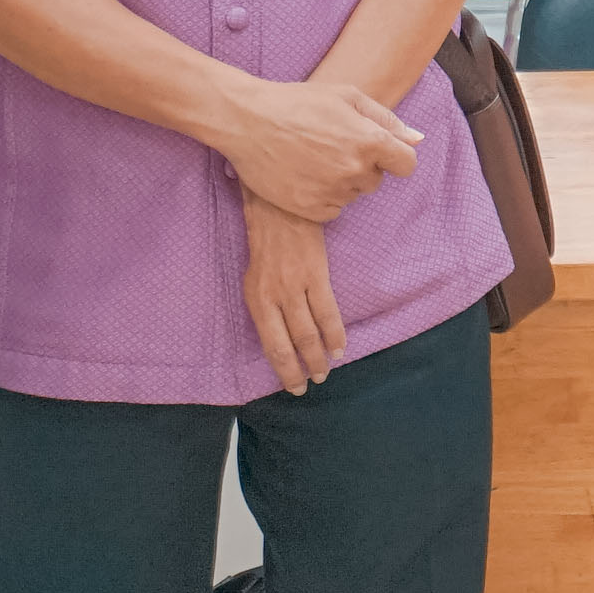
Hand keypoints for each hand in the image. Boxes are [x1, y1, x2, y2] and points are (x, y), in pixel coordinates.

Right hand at [210, 74, 419, 221]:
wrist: (247, 120)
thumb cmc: (297, 102)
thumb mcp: (346, 96)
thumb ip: (386, 119)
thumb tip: (417, 140)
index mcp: (370, 141)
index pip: (407, 164)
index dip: (394, 157)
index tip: (377, 151)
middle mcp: (355, 170)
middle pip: (376, 180)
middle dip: (362, 166)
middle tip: (332, 147)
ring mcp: (332, 192)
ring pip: (353, 195)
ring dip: (341, 182)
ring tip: (313, 159)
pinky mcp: (309, 209)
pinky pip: (332, 210)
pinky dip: (323, 198)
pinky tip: (304, 175)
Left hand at [243, 191, 347, 392]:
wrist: (278, 207)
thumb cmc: (265, 243)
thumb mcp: (253, 278)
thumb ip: (265, 304)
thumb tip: (281, 333)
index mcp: (256, 299)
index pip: (271, 345)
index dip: (283, 369)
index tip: (293, 385)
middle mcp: (274, 297)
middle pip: (291, 343)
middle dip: (301, 369)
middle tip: (310, 385)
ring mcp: (295, 286)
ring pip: (310, 332)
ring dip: (320, 356)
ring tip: (326, 370)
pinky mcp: (316, 274)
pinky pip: (328, 311)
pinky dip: (335, 333)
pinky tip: (340, 347)